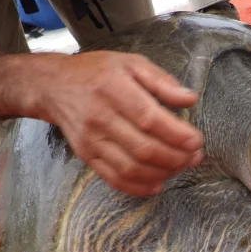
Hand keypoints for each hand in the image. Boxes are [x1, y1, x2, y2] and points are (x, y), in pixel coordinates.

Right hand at [33, 51, 203, 195]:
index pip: (149, 118)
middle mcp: (100, 117)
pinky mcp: (87, 156)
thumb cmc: (97, 72)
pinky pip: (114, 179)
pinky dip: (139, 187)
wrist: (53, 87)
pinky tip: (158, 183)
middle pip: (143, 148)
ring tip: (181, 166)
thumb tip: (189, 99)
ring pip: (131, 168)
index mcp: (113, 89)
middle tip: (195, 156)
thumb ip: (162, 81)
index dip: (176, 135)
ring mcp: (92, 140)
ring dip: (162, 173)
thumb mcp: (131, 64)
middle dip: (176, 157)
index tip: (196, 141)